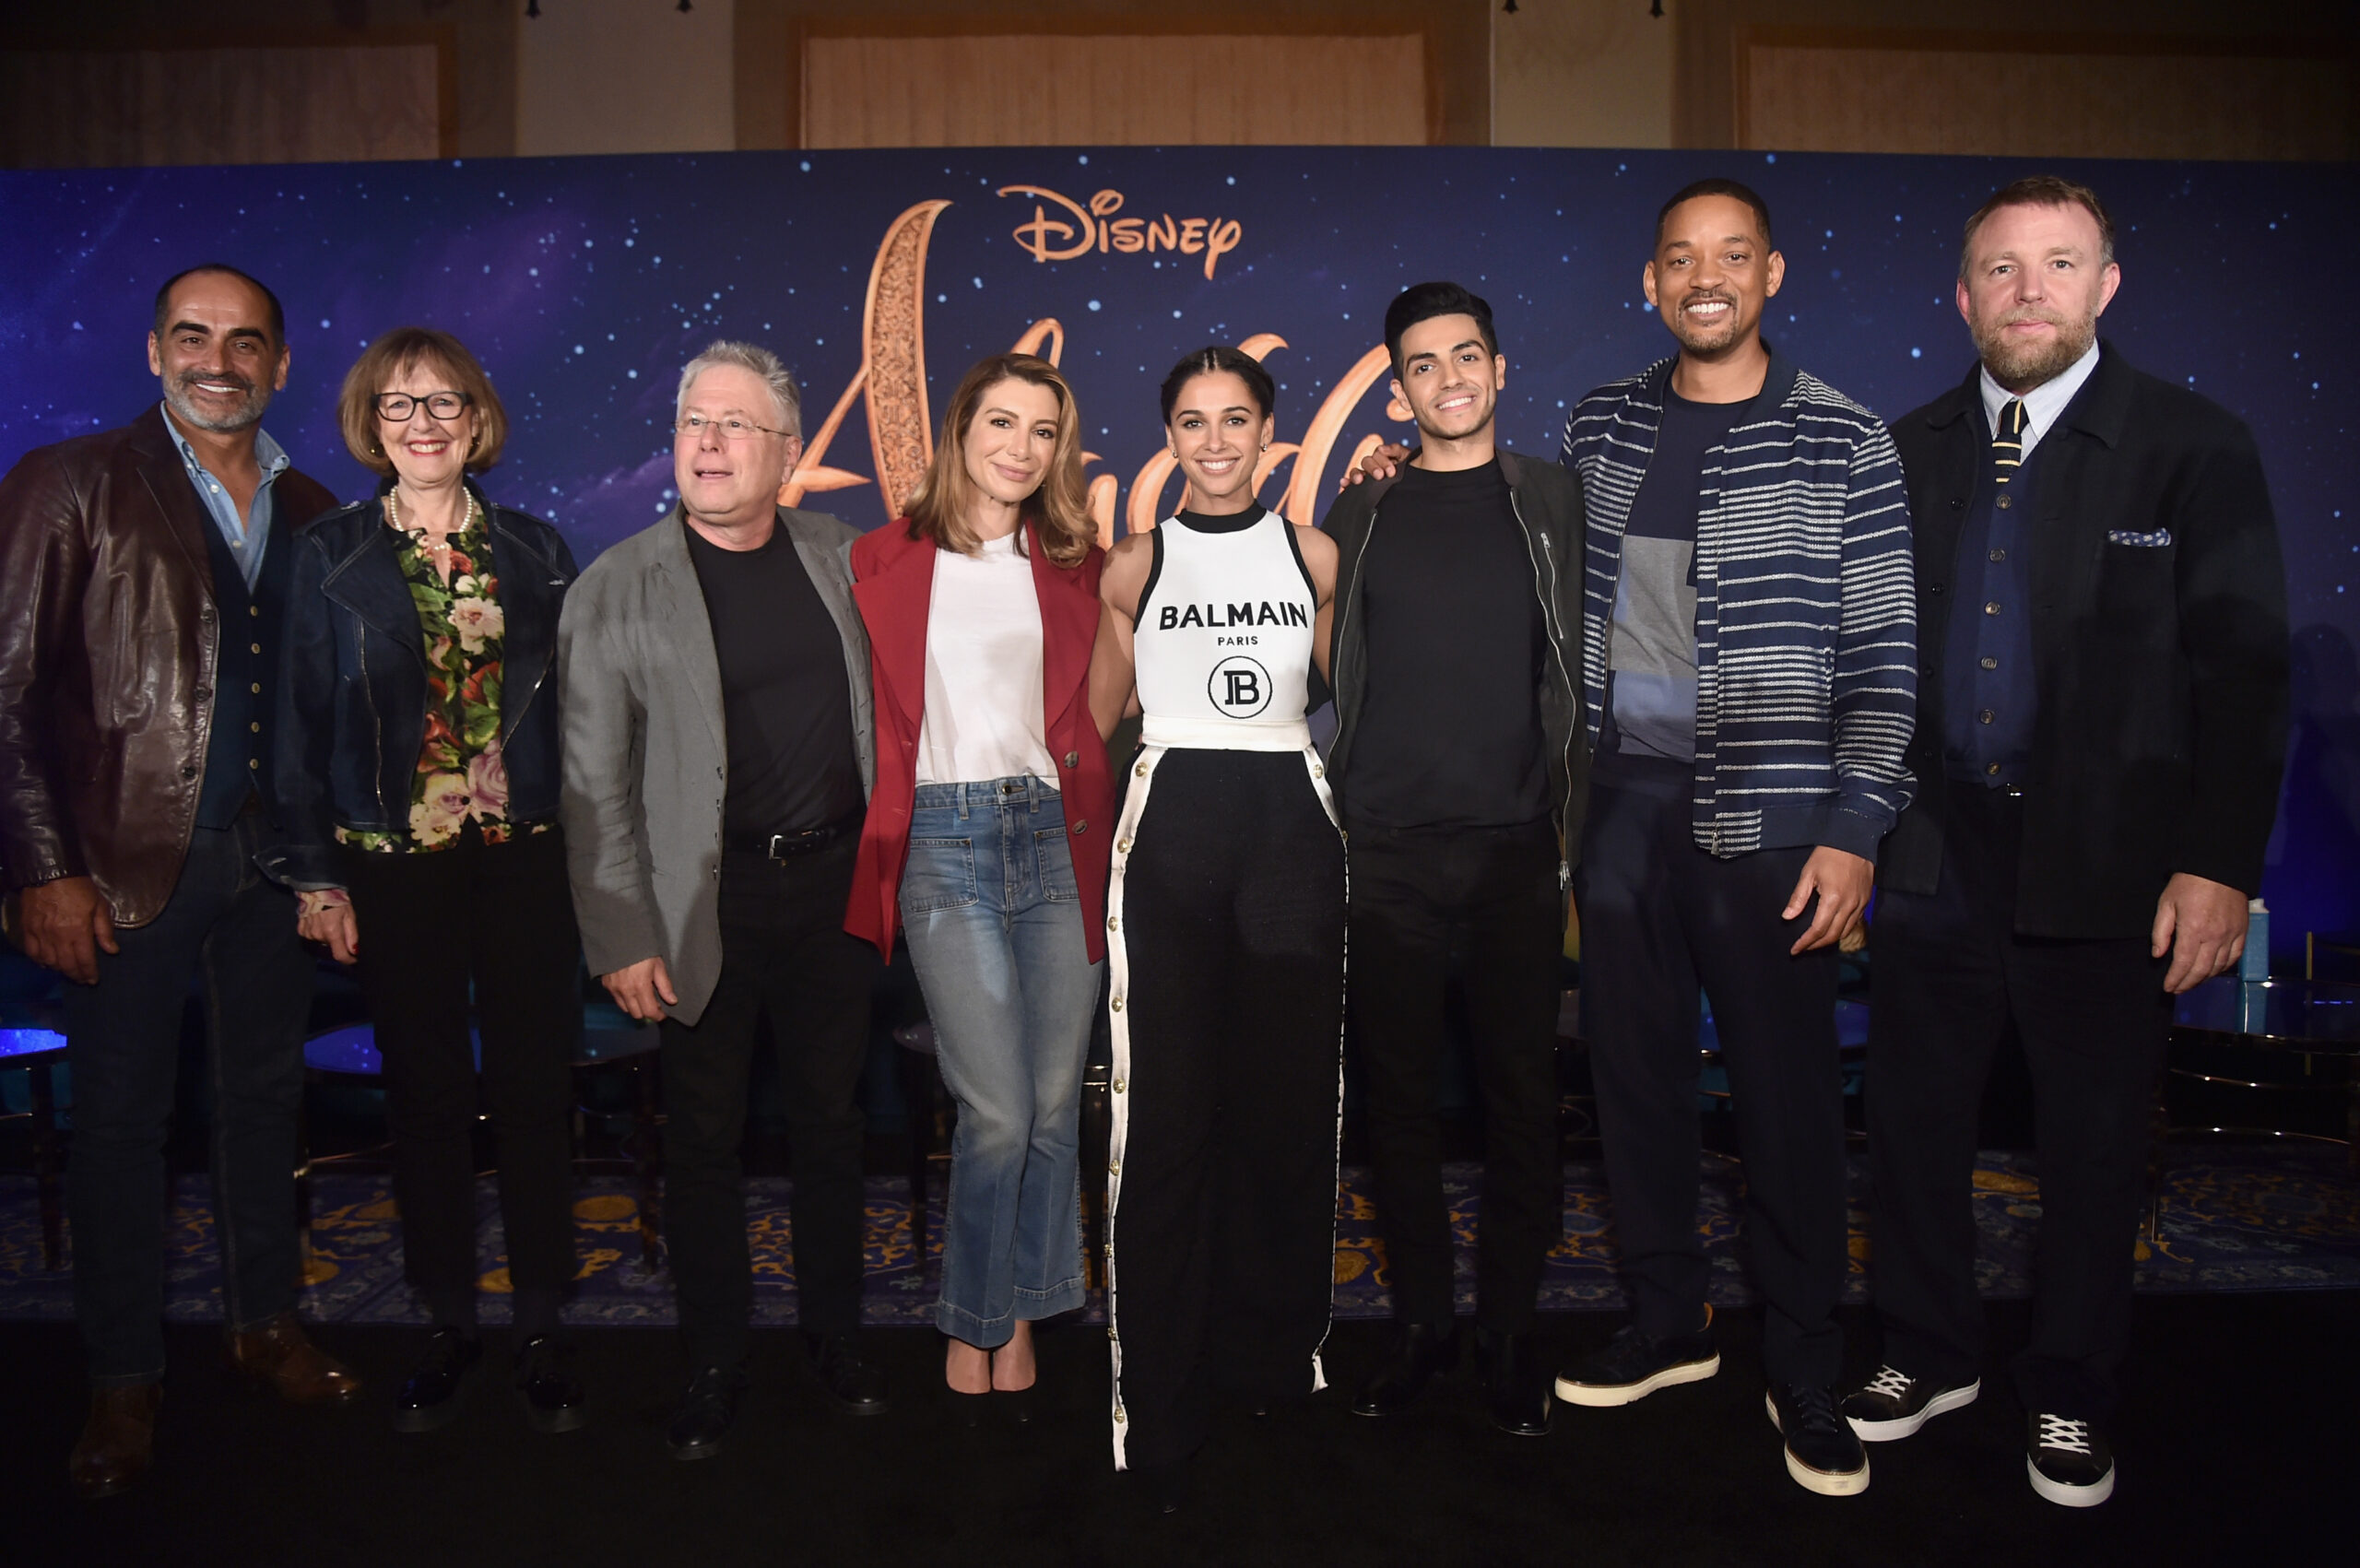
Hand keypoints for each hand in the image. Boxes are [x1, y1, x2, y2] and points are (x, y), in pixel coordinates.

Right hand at [18, 875, 118, 984]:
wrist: (50, 872)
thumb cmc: (78, 887)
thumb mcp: (99, 905)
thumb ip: (105, 930)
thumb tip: (112, 951)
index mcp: (78, 930)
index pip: (85, 959)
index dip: (89, 973)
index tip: (93, 980)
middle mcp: (58, 936)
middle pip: (67, 964)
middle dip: (76, 975)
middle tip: (82, 980)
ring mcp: (41, 934)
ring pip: (49, 961)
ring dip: (59, 970)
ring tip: (68, 972)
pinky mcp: (28, 929)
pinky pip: (32, 952)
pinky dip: (39, 961)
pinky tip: (46, 964)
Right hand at [297, 890, 358, 964]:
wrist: (315, 888)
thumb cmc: (336, 899)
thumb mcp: (349, 915)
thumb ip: (352, 934)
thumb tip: (354, 951)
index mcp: (332, 932)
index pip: (340, 955)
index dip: (348, 960)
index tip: (354, 959)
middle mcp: (319, 935)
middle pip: (331, 947)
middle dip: (338, 941)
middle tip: (340, 926)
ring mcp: (308, 933)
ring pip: (322, 941)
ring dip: (327, 936)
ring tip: (329, 921)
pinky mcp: (301, 930)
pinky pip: (312, 936)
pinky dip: (317, 932)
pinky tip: (319, 921)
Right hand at [601, 955, 678, 1022]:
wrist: (619, 938)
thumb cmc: (641, 950)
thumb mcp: (657, 965)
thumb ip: (665, 985)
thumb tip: (672, 1000)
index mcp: (640, 986)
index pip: (650, 1012)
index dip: (658, 1016)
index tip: (663, 1013)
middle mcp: (626, 991)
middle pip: (637, 1014)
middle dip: (647, 1012)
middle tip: (654, 1004)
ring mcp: (614, 989)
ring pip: (626, 1009)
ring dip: (635, 1007)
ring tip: (643, 998)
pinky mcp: (607, 985)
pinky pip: (617, 999)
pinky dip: (625, 1000)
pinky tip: (631, 991)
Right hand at [1339, 442, 1410, 489]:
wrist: (1417, 487)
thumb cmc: (1413, 470)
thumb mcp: (1407, 458)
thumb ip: (1396, 450)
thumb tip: (1381, 449)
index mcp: (1384, 457)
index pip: (1378, 454)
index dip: (1383, 462)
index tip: (1391, 472)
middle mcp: (1374, 466)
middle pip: (1366, 462)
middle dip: (1373, 468)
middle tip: (1380, 476)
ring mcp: (1367, 477)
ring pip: (1357, 471)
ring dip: (1356, 474)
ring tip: (1359, 481)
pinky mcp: (1363, 489)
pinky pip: (1351, 484)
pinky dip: (1346, 483)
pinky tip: (1344, 484)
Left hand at [1782, 847, 1873, 955]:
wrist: (1855, 840)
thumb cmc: (1829, 855)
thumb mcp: (1808, 873)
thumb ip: (1798, 898)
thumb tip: (1787, 917)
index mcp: (1833, 899)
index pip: (1818, 930)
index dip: (1805, 942)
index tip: (1795, 949)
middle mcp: (1850, 905)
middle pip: (1833, 935)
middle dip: (1816, 945)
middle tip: (1803, 948)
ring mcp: (1861, 904)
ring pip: (1845, 931)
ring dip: (1829, 940)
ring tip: (1815, 942)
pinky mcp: (1866, 901)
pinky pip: (1854, 922)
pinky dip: (1842, 930)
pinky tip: (1832, 929)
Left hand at [2152, 873, 2248, 993]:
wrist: (2219, 867)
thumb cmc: (2188, 884)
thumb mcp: (2166, 904)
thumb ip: (2160, 932)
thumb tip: (2158, 955)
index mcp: (2193, 930)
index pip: (2183, 964)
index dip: (2175, 979)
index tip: (2168, 988)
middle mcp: (2215, 937)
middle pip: (2201, 970)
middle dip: (2188, 983)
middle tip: (2178, 989)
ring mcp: (2231, 935)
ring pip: (2219, 967)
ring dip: (2205, 978)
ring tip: (2192, 982)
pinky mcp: (2243, 931)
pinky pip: (2235, 957)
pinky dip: (2223, 968)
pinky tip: (2213, 970)